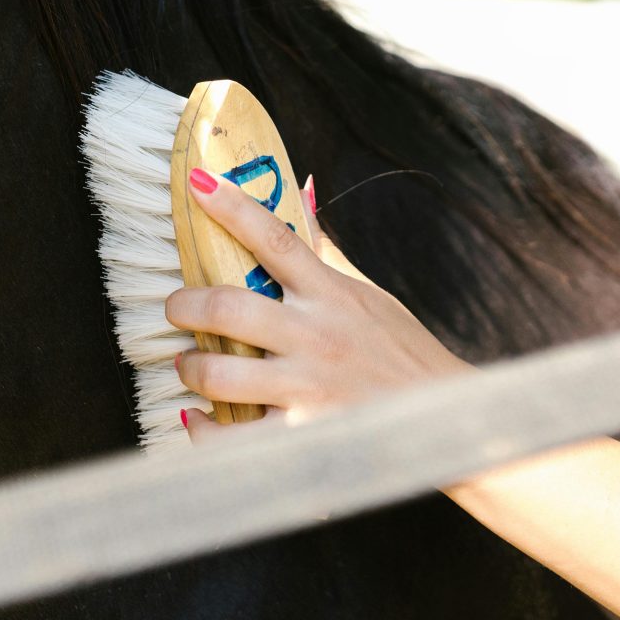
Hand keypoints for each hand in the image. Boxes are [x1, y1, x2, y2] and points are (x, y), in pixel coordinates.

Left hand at [165, 171, 470, 442]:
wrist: (443, 418)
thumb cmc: (402, 351)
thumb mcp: (369, 294)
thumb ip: (325, 253)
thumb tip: (301, 192)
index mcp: (332, 294)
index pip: (275, 239)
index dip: (232, 206)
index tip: (196, 181)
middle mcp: (316, 337)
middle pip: (228, 306)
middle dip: (185, 305)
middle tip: (176, 307)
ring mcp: (308, 388)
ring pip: (219, 374)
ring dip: (191, 367)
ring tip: (190, 366)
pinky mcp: (302, 437)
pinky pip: (230, 438)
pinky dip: (204, 430)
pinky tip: (200, 419)